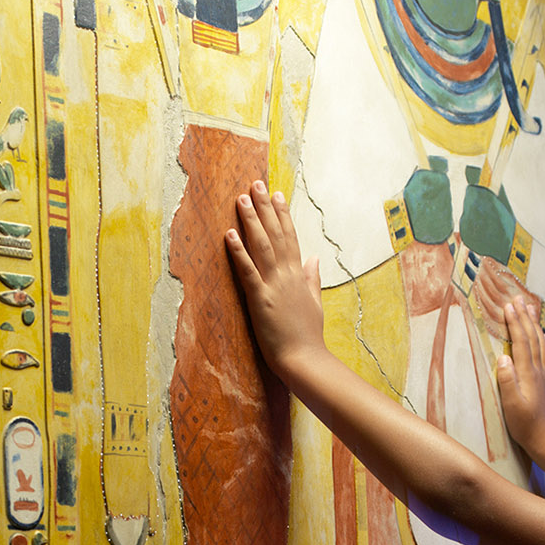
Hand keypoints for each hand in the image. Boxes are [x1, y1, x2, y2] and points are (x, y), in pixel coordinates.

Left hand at [226, 181, 324, 376]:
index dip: (283, 215)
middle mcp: (287, 275)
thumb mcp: (314, 302)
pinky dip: (238, 251)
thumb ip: (312, 278)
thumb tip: (314, 258)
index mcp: (299, 276)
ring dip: (251, 221)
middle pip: (276, 234)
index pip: (291, 238)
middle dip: (265, 208)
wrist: (305, 359)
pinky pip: (247, 271)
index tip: (277, 195)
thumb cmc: (308, 335)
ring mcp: (274, 286)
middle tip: (256, 184)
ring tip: (241, 198)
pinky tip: (229, 234)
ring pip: (262, 246)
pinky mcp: (260, 300)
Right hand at [494, 297, 544, 456]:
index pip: (520, 341)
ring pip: (540, 343)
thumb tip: (502, 357)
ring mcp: (544, 376)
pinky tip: (544, 337)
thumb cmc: (524, 425)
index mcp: (527, 373)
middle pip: (531, 337)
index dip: (514, 322)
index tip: (509, 305)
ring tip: (531, 309)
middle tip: (519, 298)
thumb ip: (507, 380)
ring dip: (535, 325)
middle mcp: (538, 370)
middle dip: (525, 317)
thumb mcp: (510, 405)